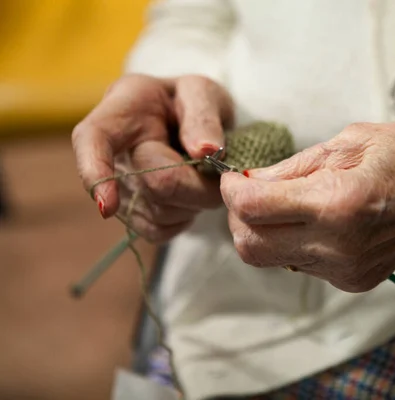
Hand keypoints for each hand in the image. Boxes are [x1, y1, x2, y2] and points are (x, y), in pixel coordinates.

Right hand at [72, 74, 233, 241]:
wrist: (192, 121)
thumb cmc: (191, 101)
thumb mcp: (202, 92)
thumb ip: (204, 115)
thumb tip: (205, 151)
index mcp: (121, 111)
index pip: (93, 140)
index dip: (96, 172)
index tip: (108, 205)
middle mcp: (113, 152)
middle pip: (156, 183)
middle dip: (198, 182)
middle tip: (220, 168)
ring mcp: (118, 187)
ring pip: (162, 213)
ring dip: (196, 200)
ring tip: (202, 175)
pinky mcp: (133, 214)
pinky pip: (160, 231)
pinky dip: (185, 218)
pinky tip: (190, 195)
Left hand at [220, 118, 394, 291]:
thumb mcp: (353, 141)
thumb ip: (294, 168)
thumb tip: (250, 182)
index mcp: (339, 203)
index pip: (252, 208)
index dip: (231, 190)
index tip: (234, 176)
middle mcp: (338, 247)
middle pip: (250, 246)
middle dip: (237, 217)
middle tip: (250, 190)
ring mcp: (345, 271)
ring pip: (271, 258)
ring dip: (264, 229)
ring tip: (287, 200)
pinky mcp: (352, 281)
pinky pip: (299, 264)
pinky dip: (292, 240)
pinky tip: (315, 218)